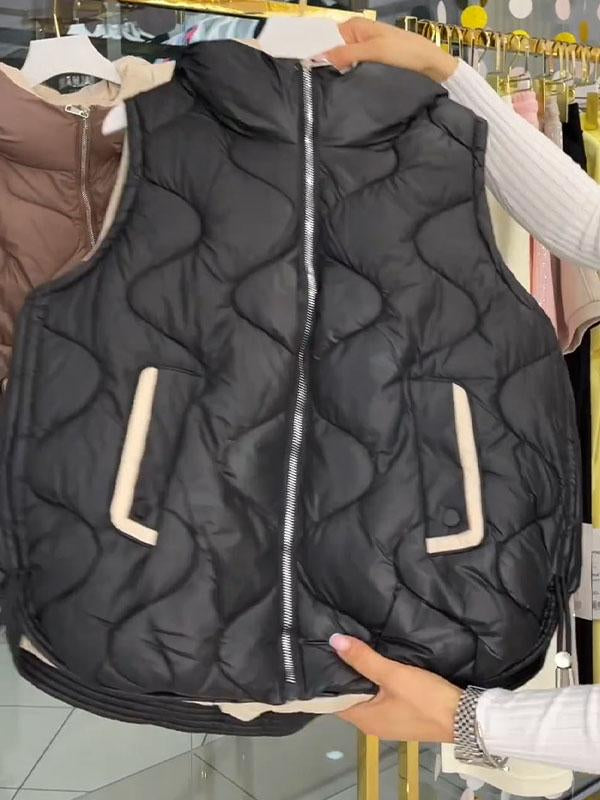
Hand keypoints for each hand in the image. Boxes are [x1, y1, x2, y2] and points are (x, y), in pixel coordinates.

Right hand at [323, 19, 457, 82]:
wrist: (430, 65)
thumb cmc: (404, 52)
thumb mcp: (375, 51)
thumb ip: (348, 53)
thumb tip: (323, 58)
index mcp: (355, 26)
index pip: (328, 37)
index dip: (318, 50)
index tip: (307, 68)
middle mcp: (356, 37)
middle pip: (333, 50)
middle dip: (327, 63)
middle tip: (318, 82)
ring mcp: (363, 52)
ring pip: (342, 62)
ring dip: (339, 73)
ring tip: (330, 87)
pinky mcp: (370, 65)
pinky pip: (353, 71)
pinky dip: (349, 78)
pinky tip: (344, 88)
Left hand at [330, 634, 461, 741]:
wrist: (466, 717)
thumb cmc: (425, 699)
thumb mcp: (394, 674)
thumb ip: (364, 659)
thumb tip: (334, 641)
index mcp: (365, 720)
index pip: (333, 700)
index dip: (326, 679)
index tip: (320, 655)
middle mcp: (372, 725)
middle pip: (349, 697)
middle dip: (343, 674)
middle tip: (333, 646)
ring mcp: (388, 722)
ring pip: (365, 697)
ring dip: (360, 677)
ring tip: (350, 649)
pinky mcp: (401, 716)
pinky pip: (379, 698)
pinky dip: (375, 683)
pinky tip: (375, 664)